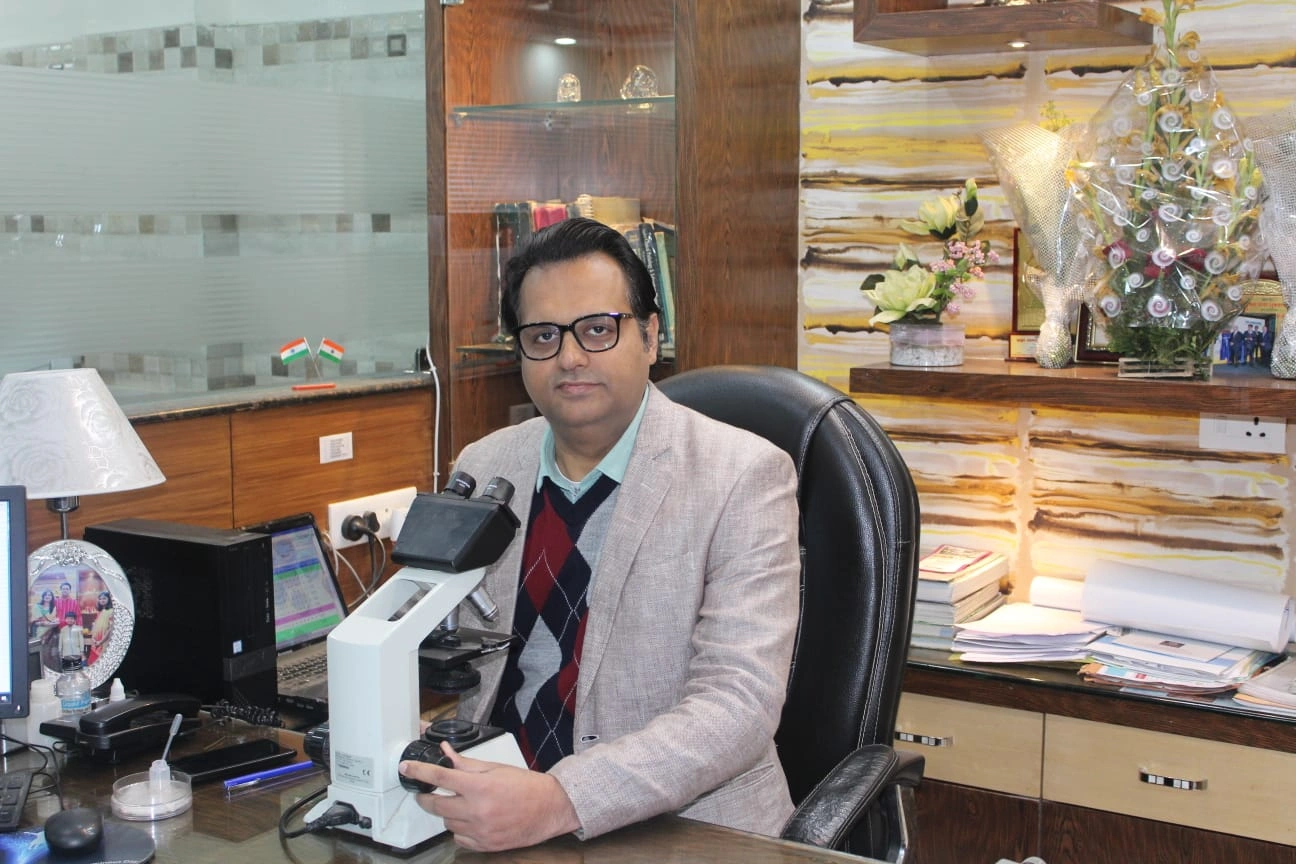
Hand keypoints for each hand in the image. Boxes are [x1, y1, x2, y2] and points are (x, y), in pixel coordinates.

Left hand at [399, 742, 578, 851]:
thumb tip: (446, 753)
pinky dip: (459, 829)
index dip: (419, 772)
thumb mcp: (495, 768)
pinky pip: (459, 839)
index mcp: (480, 786)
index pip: (440, 777)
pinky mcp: (484, 845)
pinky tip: (470, 820)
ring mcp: (480, 830)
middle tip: (427, 792)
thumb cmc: (526, 786)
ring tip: (461, 804)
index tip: (407, 768)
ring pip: (447, 823)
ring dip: (447, 812)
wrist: (549, 808)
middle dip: (426, 797)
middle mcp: (477, 810)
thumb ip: (466, 763)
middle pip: (436, 805)